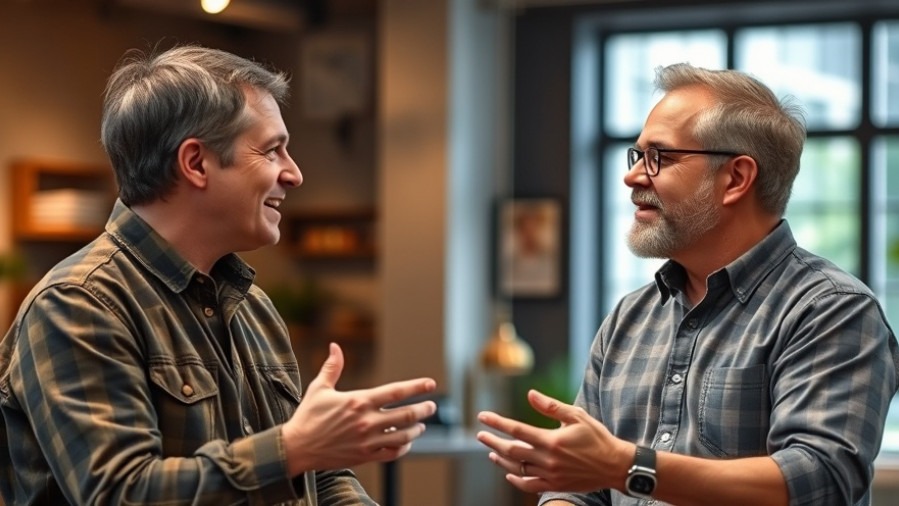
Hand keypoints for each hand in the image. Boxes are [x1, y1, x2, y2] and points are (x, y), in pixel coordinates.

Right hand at [282, 343, 436, 474]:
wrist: (296, 447)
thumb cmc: (308, 416)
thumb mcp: (319, 389)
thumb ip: (332, 367)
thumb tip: (335, 346)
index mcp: (358, 401)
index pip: (396, 391)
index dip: (416, 386)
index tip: (431, 384)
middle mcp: (366, 421)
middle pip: (405, 415)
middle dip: (423, 410)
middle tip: (432, 406)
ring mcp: (367, 441)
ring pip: (402, 436)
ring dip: (416, 429)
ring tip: (421, 425)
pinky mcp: (364, 456)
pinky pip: (391, 453)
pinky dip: (402, 448)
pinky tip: (406, 442)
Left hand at [476, 389, 631, 493]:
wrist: (615, 466)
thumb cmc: (597, 437)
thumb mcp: (577, 416)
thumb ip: (551, 406)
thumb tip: (530, 394)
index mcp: (552, 440)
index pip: (516, 430)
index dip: (497, 422)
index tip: (482, 416)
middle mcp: (548, 459)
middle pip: (511, 450)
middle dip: (493, 442)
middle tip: (479, 435)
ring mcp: (551, 475)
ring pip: (518, 468)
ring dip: (501, 460)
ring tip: (491, 451)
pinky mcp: (555, 485)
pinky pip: (529, 486)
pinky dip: (516, 480)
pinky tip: (508, 473)